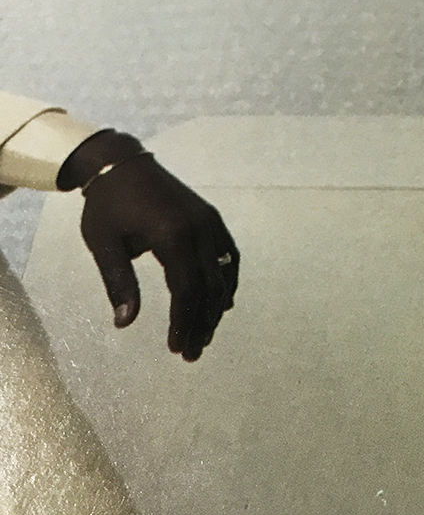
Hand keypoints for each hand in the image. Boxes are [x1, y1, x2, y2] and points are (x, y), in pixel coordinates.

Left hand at [58, 130, 238, 361]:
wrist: (121, 163)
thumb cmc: (107, 205)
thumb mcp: (103, 244)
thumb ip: (118, 282)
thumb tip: (125, 323)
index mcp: (172, 235)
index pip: (187, 290)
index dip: (184, 322)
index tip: (177, 347)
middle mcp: (199, 229)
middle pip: (210, 289)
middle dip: (202, 324)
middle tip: (192, 351)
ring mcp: (210, 224)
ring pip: (223, 277)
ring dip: (215, 310)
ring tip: (203, 334)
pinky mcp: (213, 221)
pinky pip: (228, 259)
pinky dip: (226, 285)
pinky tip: (218, 305)